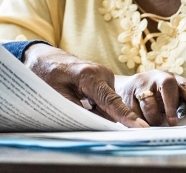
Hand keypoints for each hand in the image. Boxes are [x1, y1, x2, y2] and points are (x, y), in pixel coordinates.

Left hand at [22, 43, 148, 127]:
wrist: (44, 57)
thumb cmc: (46, 74)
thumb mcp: (55, 94)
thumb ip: (76, 109)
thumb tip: (96, 124)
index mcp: (90, 76)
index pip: (111, 101)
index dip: (125, 117)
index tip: (141, 128)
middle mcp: (103, 74)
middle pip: (111, 107)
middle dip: (101, 118)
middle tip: (80, 114)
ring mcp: (105, 76)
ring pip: (108, 105)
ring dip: (96, 112)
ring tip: (75, 101)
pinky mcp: (104, 80)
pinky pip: (105, 100)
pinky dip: (95, 106)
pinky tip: (81, 101)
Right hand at [118, 70, 185, 125]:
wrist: (128, 87)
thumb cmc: (158, 94)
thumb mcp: (175, 97)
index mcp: (173, 79)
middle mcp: (158, 77)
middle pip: (168, 87)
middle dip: (171, 106)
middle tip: (173, 122)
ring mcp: (141, 84)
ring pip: (149, 103)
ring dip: (153, 117)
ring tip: (154, 122)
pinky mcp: (127, 93)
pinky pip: (134, 112)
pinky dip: (140, 120)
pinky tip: (141, 121)